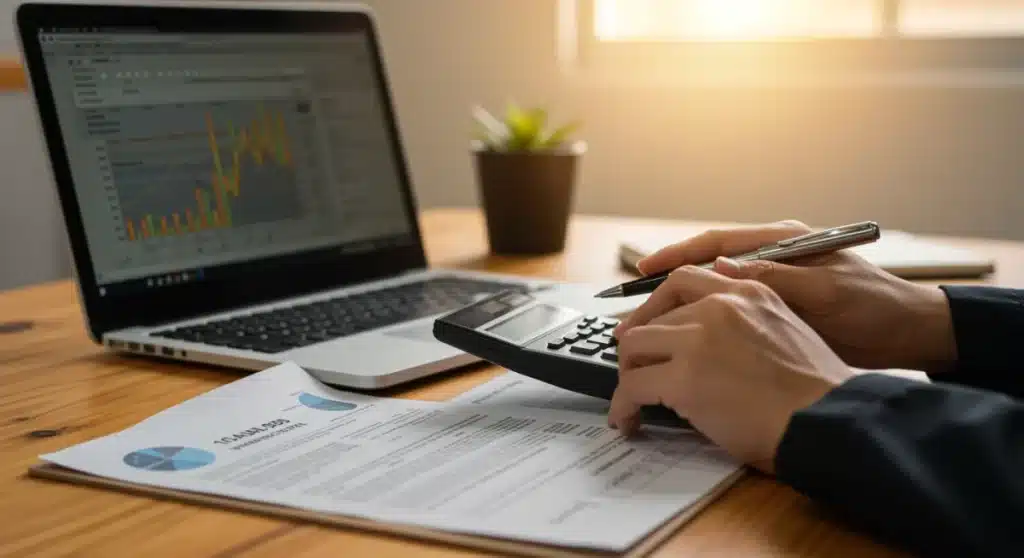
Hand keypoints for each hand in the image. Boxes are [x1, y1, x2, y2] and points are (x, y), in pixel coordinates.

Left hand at [610, 266, 854, 473]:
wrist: (829, 421)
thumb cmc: (817, 393)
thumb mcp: (788, 331)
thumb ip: (748, 323)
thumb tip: (712, 341)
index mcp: (748, 291)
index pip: (682, 280)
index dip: (654, 305)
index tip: (641, 324)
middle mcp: (719, 307)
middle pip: (653, 318)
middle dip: (638, 347)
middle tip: (634, 371)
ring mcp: (698, 340)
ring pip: (634, 347)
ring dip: (628, 375)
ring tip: (631, 402)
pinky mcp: (683, 378)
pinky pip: (632, 386)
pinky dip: (622, 405)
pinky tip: (629, 420)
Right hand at [616, 220, 956, 373]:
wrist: (908, 334)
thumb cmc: (874, 307)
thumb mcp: (825, 292)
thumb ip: (775, 278)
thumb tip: (720, 267)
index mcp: (783, 242)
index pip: (716, 241)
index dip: (676, 253)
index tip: (644, 267)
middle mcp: (773, 257)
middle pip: (707, 263)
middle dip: (669, 281)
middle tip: (636, 303)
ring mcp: (774, 282)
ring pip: (713, 288)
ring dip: (682, 303)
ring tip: (650, 323)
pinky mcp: (777, 308)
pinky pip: (728, 310)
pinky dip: (703, 321)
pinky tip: (685, 337)